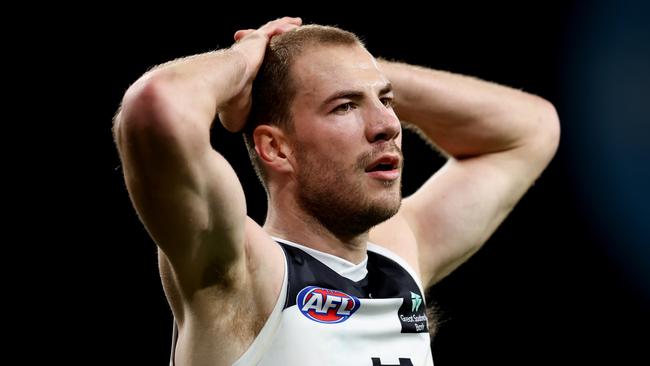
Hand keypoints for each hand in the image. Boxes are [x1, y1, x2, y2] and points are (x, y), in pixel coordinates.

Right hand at [218, 16, 301, 131]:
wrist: (218, 86)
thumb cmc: (227, 105)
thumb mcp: (240, 118)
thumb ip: (250, 124)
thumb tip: (258, 145)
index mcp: (238, 74)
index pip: (251, 67)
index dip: (260, 64)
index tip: (268, 65)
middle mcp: (243, 57)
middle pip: (260, 47)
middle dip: (270, 41)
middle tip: (283, 37)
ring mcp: (249, 47)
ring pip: (267, 34)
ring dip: (280, 29)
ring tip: (294, 25)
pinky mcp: (256, 41)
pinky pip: (273, 30)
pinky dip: (283, 26)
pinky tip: (295, 23)